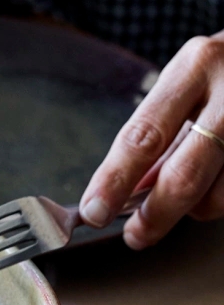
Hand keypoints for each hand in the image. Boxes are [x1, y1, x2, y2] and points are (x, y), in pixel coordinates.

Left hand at [79, 33, 223, 248]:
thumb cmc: (223, 74)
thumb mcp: (185, 87)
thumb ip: (156, 137)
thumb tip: (125, 195)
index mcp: (194, 69)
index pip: (143, 136)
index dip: (114, 181)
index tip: (94, 212)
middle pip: (183, 175)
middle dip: (153, 215)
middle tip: (134, 235)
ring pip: (216, 196)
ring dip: (192, 210)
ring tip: (183, 196)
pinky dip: (215, 201)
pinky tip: (212, 183)